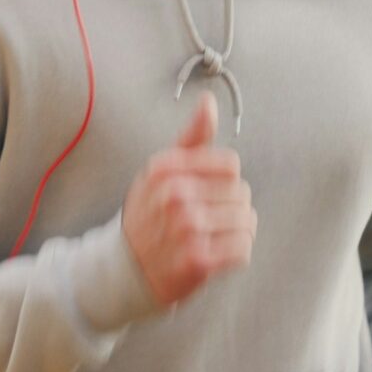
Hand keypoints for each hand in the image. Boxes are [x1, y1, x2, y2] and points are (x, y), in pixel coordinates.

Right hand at [120, 92, 256, 309]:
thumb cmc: (150, 215)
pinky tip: (215, 254)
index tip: (206, 193)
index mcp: (166, 169)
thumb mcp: (161, 171)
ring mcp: (186, 228)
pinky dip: (236, 254)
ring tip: (212, 237)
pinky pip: (243, 248)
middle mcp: (175, 195)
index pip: (230, 166)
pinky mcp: (198, 260)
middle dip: (230, 207)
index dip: (224, 181)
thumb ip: (191, 138)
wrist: (126, 269)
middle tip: (206, 220)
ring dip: (236, 231)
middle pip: (241, 193)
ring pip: (246, 221)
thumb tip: (208, 102)